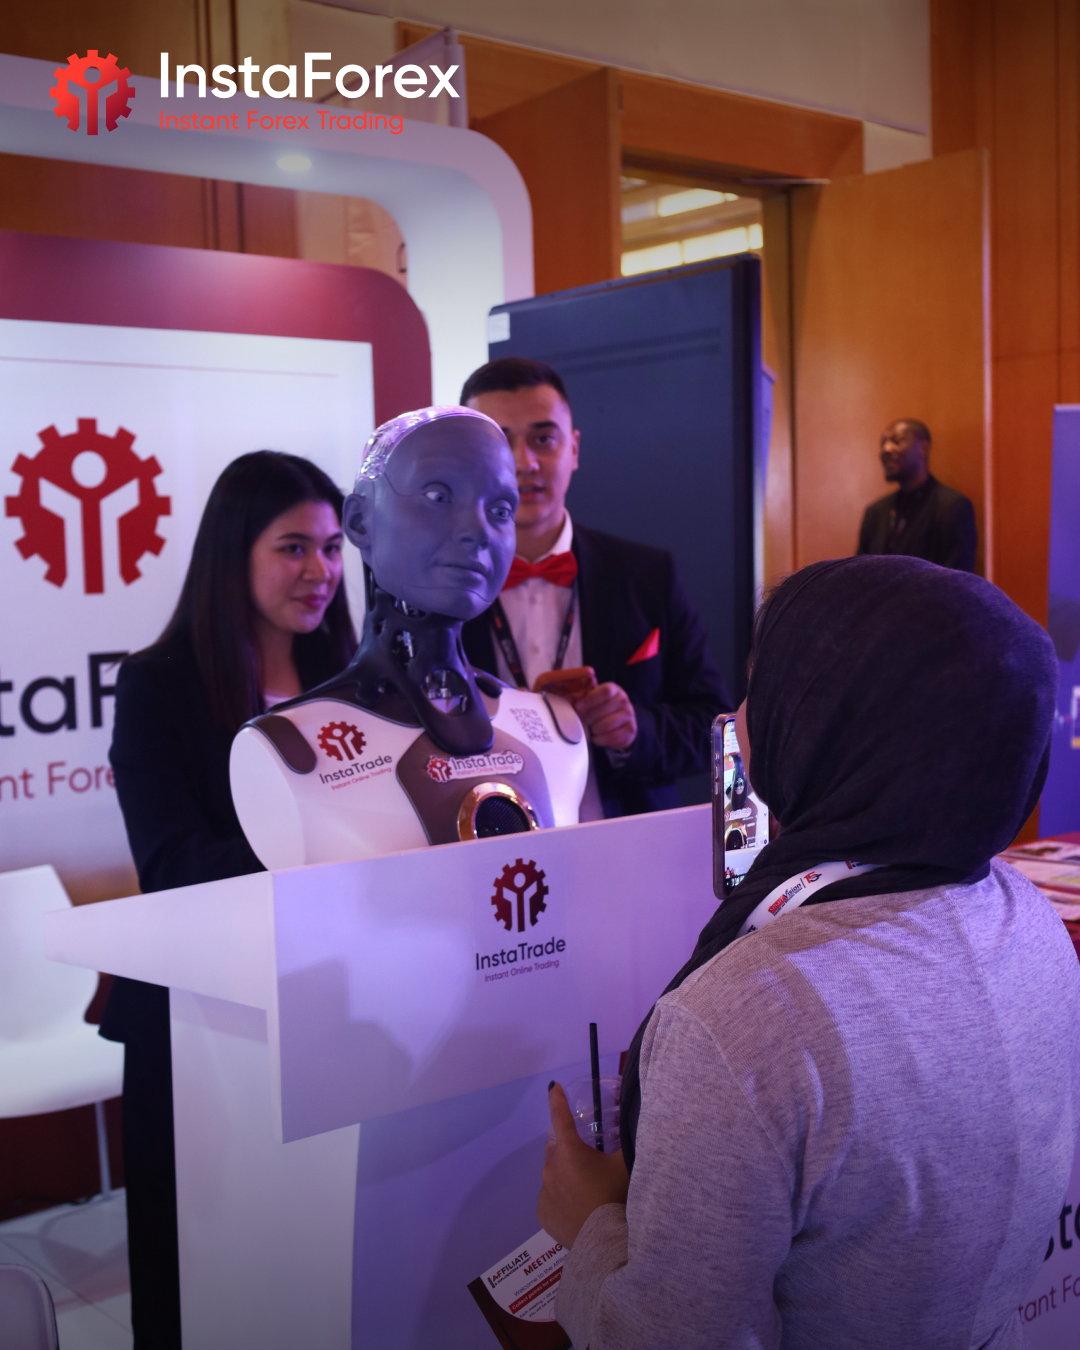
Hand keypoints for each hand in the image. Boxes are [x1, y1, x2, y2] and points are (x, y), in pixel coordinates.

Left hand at [537, 1082, 629, 1248]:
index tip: (553, 1087)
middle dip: (567, 1151)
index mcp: (570, 1150)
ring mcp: (545, 1191)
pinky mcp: (542, 1212)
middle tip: (587, 1165)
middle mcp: (551, 1166)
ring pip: (553, 1175)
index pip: (560, 1116)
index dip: (557, 1099)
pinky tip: (577, 1210)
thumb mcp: (625, 1166)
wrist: (603, 1240)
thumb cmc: (614, 1196)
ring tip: (586, 1193)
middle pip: (556, 1149)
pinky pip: (550, 1199)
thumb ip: (626, 1144)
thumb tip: (635, 1126)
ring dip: (564, 1177)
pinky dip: (560, 1200)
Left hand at [573, 682, 637, 750]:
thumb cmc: (602, 708)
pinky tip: (597, 737)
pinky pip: (613, 737)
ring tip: (592, 729)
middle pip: (604, 710)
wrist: (621, 721)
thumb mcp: (594, 699)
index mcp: (614, 689)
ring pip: (608, 724)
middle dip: (589, 718)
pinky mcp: (630, 730)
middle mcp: (624, 700)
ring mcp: (629, 715)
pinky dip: (601, 739)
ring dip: (595, 729)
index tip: (578, 708)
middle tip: (584, 721)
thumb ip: (583, 698)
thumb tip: (570, 702)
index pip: (605, 692)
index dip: (590, 700)